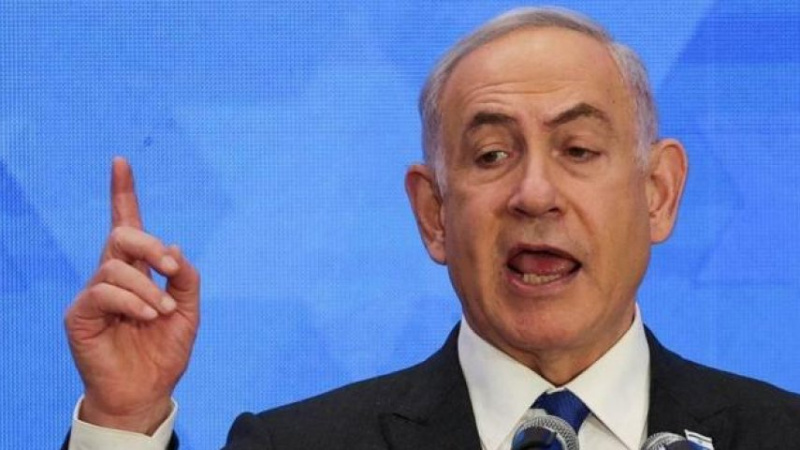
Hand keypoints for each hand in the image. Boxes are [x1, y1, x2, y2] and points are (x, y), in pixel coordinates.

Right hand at [65, 157, 199, 433]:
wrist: (147, 390)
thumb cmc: (164, 350)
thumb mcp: (187, 311)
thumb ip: (184, 278)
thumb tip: (172, 247)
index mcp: (139, 270)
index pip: (126, 224)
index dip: (122, 193)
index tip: (120, 161)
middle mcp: (113, 276)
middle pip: (122, 237)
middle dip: (148, 244)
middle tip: (172, 268)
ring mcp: (95, 294)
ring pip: (115, 265)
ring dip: (146, 285)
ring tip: (161, 311)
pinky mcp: (80, 315)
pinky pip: (101, 291)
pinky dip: (130, 300)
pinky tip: (146, 316)